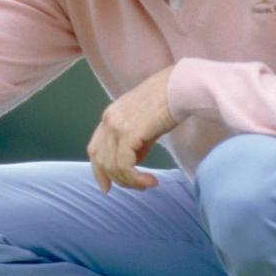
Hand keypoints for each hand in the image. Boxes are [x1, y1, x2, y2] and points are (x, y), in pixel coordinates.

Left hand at [87, 67, 178, 192]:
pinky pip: (124, 165)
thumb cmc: (170, 102)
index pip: (95, 149)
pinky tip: (150, 181)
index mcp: (110, 116)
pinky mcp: (128, 132)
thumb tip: (135, 162)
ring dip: (130, 181)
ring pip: (112, 166)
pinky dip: (135, 178)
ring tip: (147, 184)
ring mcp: (116, 126)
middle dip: (118, 180)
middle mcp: (108, 120)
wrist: (181, 87)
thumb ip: (136, 142)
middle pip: (102, 161)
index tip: (106, 188)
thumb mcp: (146, 124)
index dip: (99, 171)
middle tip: (138, 187)